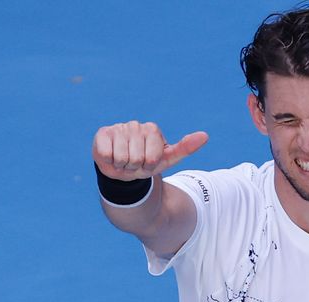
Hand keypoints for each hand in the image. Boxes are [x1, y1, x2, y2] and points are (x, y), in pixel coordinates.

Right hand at [93, 120, 207, 180]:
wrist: (122, 169)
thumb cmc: (146, 163)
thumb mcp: (167, 159)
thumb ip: (186, 148)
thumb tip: (205, 136)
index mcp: (152, 130)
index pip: (152, 158)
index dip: (149, 166)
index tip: (148, 163)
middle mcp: (135, 125)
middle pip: (136, 158)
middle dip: (135, 167)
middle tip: (134, 163)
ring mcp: (118, 128)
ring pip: (122, 158)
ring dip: (122, 165)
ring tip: (124, 161)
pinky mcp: (102, 133)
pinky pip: (106, 154)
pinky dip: (108, 161)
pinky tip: (111, 156)